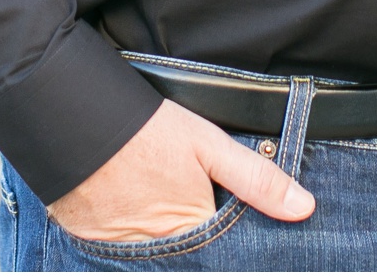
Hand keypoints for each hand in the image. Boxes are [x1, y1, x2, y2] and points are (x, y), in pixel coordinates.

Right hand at [46, 99, 313, 242]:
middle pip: (187, 256)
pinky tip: (128, 206)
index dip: (226, 240)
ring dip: (160, 240)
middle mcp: (157, 252)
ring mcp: (118, 251)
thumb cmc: (145, 130)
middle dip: (192, 240)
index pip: (222, 254)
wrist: (73, 120)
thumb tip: (303, 208)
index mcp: (191, 230)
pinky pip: (116, 252)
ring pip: (154, 257)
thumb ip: (256, 180)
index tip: (214, 214)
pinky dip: (126, 237)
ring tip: (152, 201)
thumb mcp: (209, 145)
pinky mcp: (89, 242)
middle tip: (177, 198)